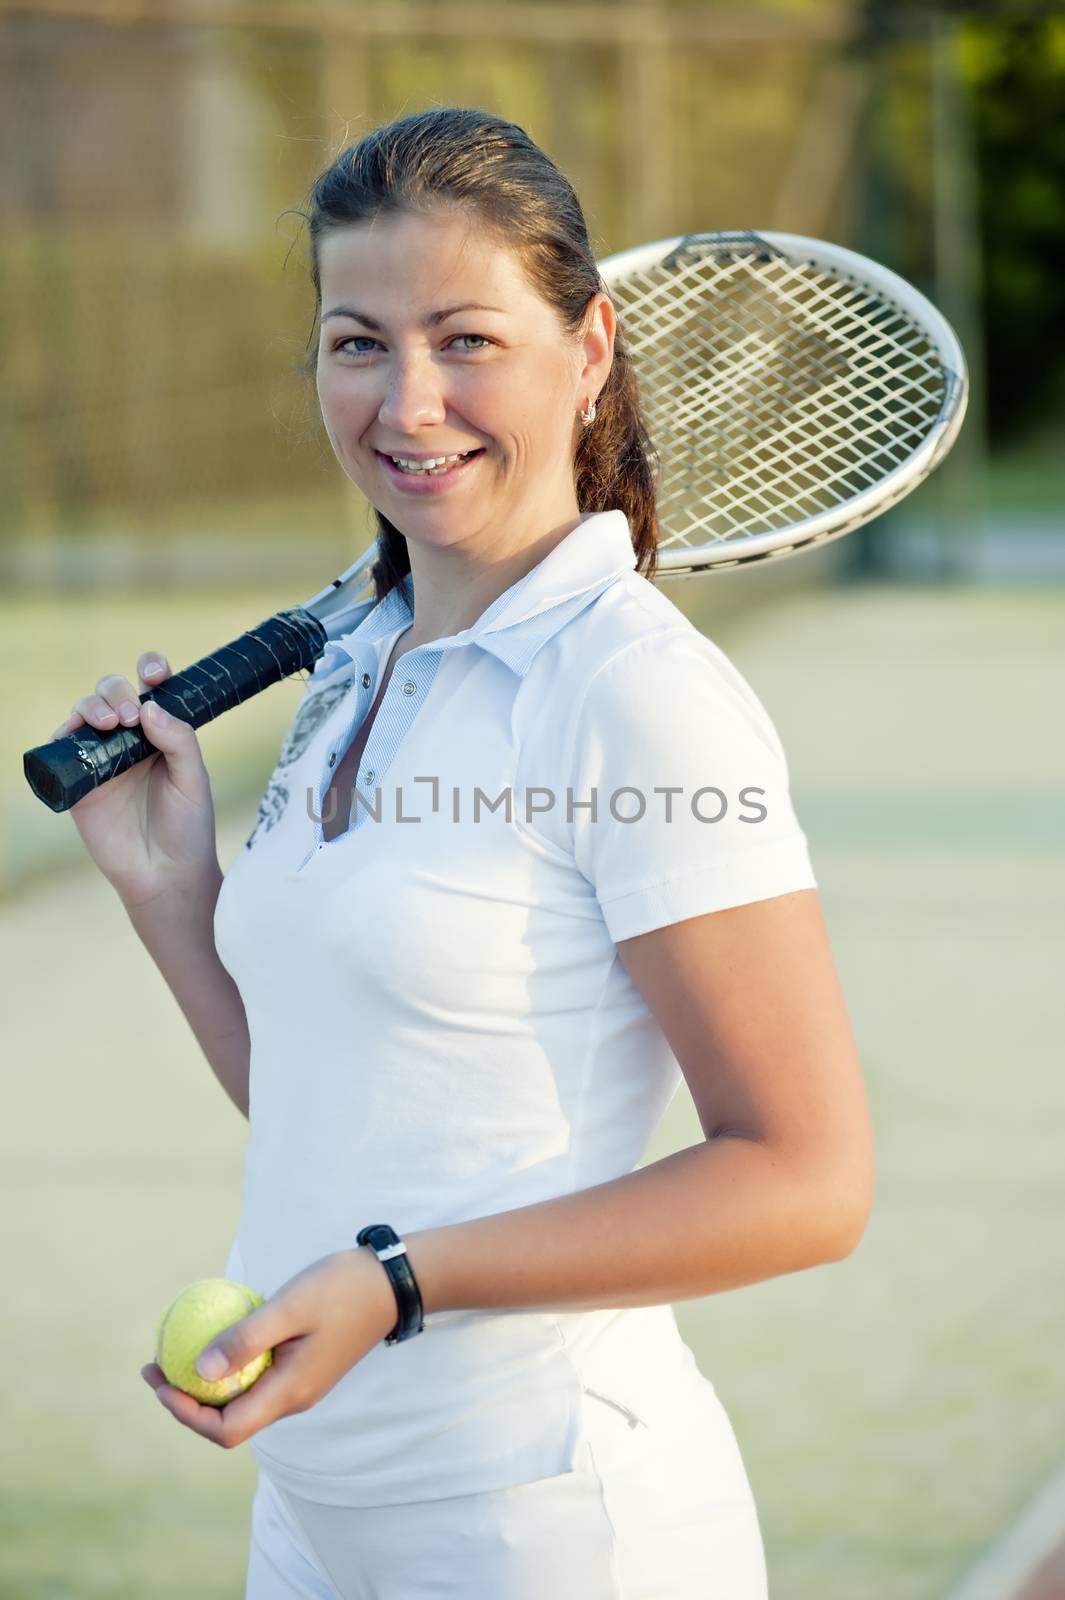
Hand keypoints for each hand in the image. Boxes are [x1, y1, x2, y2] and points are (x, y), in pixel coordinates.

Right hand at [54, 651, 219, 904]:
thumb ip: (178, 740)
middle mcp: (130, 740)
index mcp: (163, 733)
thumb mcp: (193, 780)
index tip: (154, 673)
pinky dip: (63, 733)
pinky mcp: (79, 782)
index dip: (150, 670)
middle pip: (112, 693)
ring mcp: (102, 759)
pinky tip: (76, 734)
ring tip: (108, 723)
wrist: (164, 875)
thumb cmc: (187, 828)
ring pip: (85, 712)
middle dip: (116, 692)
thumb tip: (149, 706)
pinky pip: (62, 747)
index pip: (152, 689)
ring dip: (92, 706)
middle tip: (129, 715)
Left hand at [140, 1248, 397, 1449]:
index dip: (186, 1414)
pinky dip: (228, 1365)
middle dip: (185, 1400)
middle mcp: (292, 1398)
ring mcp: (299, 1384)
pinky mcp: (302, 1366)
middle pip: (228, 1421)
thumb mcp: (290, 1307)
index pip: (226, 1429)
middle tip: (154, 1364)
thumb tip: (199, 1368)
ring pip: (240, 1399)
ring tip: (174, 1350)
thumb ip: (246, 1338)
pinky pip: (255, 1376)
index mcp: (289, 1393)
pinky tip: (214, 1333)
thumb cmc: (341, 1289)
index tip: (161, 1380)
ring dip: (204, 1384)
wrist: (391, 1283)